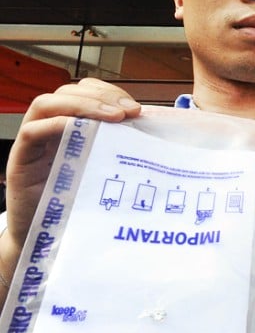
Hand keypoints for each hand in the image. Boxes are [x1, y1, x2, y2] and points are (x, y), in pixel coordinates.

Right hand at [5, 78, 139, 245]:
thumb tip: (156, 129)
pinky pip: (32, 131)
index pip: (85, 92)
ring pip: (47, 104)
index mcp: (72, 127)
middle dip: (102, 95)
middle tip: (130, 111)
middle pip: (68, 92)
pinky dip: (58, 124)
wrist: (51, 240)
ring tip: (114, 117)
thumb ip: (121, 147)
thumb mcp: (106, 170)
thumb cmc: (83, 204)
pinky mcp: (20, 160)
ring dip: (83, 104)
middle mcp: (50, 129)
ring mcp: (33, 143)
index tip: (136, 108)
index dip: (109, 92)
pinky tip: (82, 130)